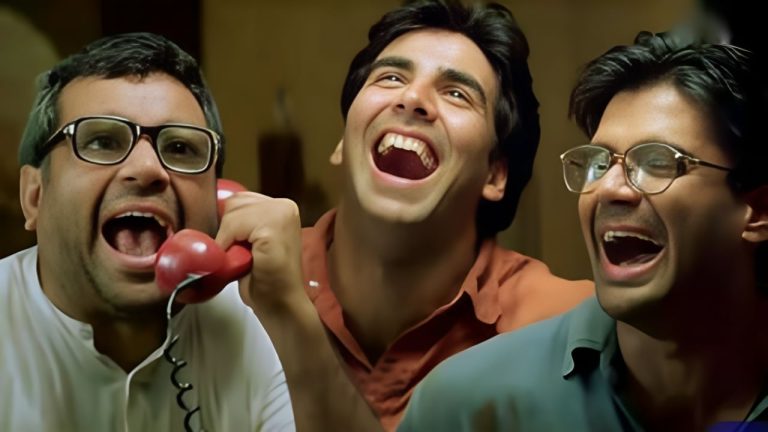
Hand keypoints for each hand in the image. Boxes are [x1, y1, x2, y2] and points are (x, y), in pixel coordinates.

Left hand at [214, 192, 303, 308]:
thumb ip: (240, 225)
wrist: (281, 305)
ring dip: (229, 239)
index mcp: (282, 208)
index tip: (239, 247)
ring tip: (245, 258)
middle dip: (230, 230)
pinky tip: (245, 260)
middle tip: (243, 255)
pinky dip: (229, 245)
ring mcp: (281, 214)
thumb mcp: (251, 243)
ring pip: (232, 213)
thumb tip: (209, 215)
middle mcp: (285, 206)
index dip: (232, 225)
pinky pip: (233, 226)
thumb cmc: (266, 280)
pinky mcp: (273, 226)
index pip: (240, 200)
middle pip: (234, 203)